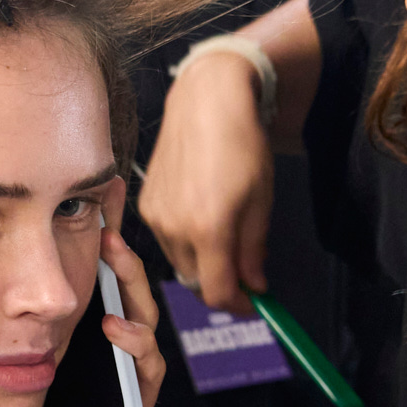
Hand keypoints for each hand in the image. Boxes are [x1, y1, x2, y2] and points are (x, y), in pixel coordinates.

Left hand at [0, 225, 165, 406]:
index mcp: (70, 370)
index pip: (83, 301)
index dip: (85, 257)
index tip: (76, 210)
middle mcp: (101, 379)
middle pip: (121, 302)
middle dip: (117, 254)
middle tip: (106, 213)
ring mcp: (122, 402)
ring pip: (143, 330)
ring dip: (134, 288)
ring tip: (117, 252)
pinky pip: (146, 381)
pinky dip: (138, 349)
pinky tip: (117, 328)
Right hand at [139, 50, 273, 313]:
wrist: (206, 101)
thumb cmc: (241, 143)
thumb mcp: (261, 199)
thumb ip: (254, 249)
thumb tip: (255, 285)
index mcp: (208, 228)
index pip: (216, 293)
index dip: (238, 304)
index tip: (254, 302)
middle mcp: (174, 227)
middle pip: (196, 282)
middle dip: (221, 282)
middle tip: (246, 270)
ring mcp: (155, 215)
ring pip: (180, 261)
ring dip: (203, 260)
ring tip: (225, 232)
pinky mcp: (145, 203)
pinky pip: (166, 238)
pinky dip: (186, 239)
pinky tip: (202, 212)